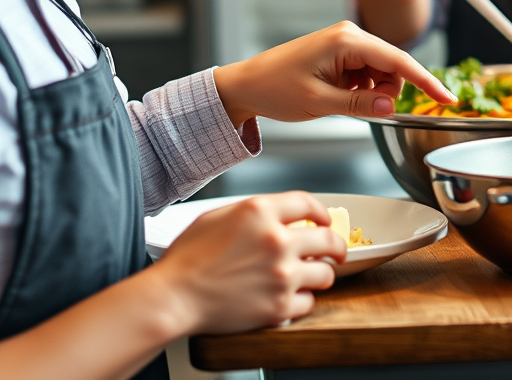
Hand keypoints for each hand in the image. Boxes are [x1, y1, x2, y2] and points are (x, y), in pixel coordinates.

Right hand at [157, 191, 344, 333]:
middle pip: (327, 240)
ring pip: (324, 274)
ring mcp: (281, 275)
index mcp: (260, 211)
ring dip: (321, 275)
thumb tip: (274, 215)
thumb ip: (252, 212)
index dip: (321, 212)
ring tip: (313, 277)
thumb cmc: (188, 258)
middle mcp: (276, 240)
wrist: (175, 296)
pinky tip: (290, 298)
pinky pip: (308, 304)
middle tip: (336, 252)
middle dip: (335, 246)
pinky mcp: (279, 307)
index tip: (325, 220)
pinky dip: (301, 302)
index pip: (308, 204)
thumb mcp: (219, 216)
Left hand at [213, 20, 453, 126]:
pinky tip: (339, 95)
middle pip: (393, 66)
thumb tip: (393, 106)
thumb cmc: (276, 88)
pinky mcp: (342, 52)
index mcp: (346, 41)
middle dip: (387, 92)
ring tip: (340, 101)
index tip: (448, 98)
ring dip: (372, 92)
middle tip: (360, 109)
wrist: (248, 84)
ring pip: (382, 72)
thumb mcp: (319, 102)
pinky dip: (362, 89)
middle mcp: (350, 35)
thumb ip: (359, 105)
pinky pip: (368, 73)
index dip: (426, 82)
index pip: (398, 61)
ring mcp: (346, 42)